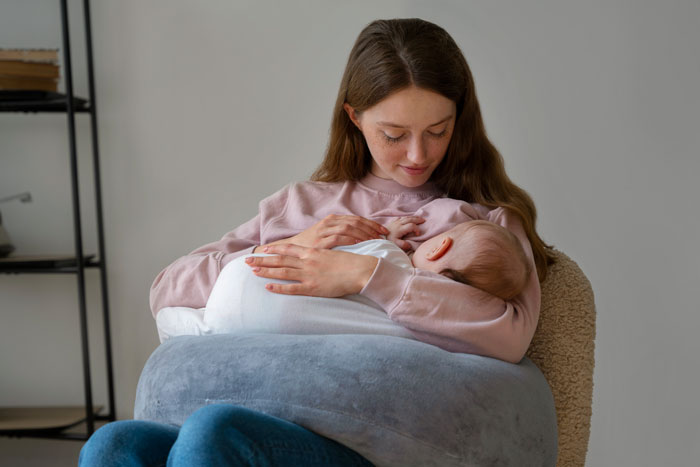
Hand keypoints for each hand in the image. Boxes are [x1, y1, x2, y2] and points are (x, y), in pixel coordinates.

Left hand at [245, 244, 378, 296]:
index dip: (275, 250)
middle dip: (263, 260)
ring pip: (282, 272)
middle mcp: (307, 261)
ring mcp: (309, 274)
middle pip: (280, 260)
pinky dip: (279, 287)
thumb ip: (321, 254)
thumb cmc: (350, 262)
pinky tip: (268, 287)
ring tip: (253, 272)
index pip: (289, 249)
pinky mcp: (313, 287)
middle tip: (248, 261)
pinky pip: (292, 288)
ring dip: (266, 271)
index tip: (263, 250)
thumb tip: (316, 256)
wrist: (360, 270)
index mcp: (313, 251)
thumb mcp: (333, 253)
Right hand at [256, 214, 388, 251]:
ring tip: (375, 240)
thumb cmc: (312, 246)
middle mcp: (328, 223)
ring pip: (348, 228)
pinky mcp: (319, 242)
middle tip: (383, 236)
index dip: (372, 224)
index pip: (357, 219)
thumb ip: (343, 235)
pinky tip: (360, 244)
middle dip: (371, 229)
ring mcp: (323, 232)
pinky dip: (351, 240)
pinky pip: (338, 238)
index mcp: (332, 220)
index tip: (384, 231)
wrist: (289, 251)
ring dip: (364, 234)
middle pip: (355, 222)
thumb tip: (364, 238)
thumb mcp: (327, 237)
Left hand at [386, 216, 425, 250]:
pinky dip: (407, 217)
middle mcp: (398, 223)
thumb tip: (410, 245)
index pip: (411, 226)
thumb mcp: (395, 244)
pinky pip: (401, 217)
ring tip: (419, 218)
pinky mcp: (393, 221)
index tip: (418, 234)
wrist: (378, 237)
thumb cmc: (388, 241)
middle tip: (424, 220)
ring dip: (413, 217)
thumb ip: (403, 245)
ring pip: (406, 217)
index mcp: (400, 229)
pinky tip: (409, 218)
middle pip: (410, 219)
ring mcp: (396, 221)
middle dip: (417, 219)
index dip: (416, 229)